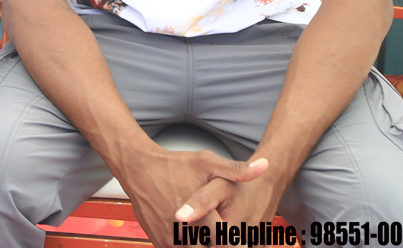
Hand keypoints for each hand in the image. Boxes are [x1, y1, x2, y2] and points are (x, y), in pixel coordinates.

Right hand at [119, 148, 267, 246]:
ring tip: (212, 238)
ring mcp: (170, 240)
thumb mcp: (206, 162)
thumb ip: (237, 170)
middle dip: (220, 245)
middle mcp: (185, 233)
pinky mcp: (159, 242)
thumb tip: (264, 166)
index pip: (228, 242)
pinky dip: (189, 246)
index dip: (239, 242)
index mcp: (201, 217)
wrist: (138, 168)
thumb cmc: (173, 165)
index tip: (246, 240)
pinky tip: (197, 238)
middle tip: (232, 238)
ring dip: (203, 246)